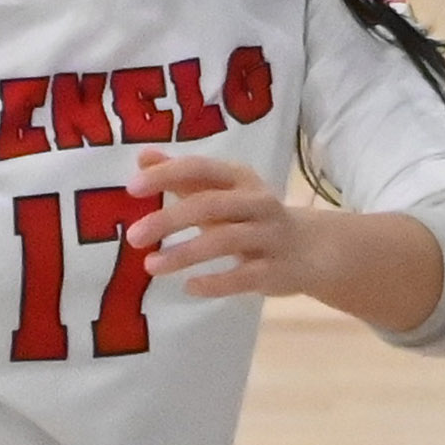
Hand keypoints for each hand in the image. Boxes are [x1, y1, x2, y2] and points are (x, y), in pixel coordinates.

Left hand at [129, 151, 311, 301]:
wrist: (313, 249)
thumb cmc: (253, 217)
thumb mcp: (223, 192)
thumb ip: (184, 176)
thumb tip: (143, 157)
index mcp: (240, 178)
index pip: (201, 168)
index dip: (167, 175)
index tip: (132, 188)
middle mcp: (257, 203)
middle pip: (210, 205)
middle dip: (169, 219)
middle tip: (134, 236)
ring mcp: (269, 237)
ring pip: (225, 241)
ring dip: (185, 254)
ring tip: (151, 266)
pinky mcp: (276, 271)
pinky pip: (243, 277)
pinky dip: (215, 283)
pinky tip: (189, 287)